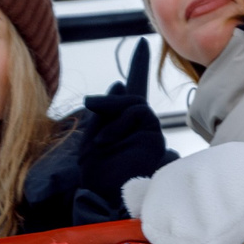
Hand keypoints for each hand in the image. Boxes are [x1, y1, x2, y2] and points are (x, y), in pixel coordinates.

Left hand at [77, 43, 173, 195]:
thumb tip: (117, 83)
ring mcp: (149, 132)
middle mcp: (140, 126)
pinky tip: (107, 142)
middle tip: (89, 105)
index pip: (133, 88)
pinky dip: (119, 123)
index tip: (142, 43)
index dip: (138, 66)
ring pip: (134, 103)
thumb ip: (102, 113)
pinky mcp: (154, 139)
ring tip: (98, 142)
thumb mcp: (90, 136)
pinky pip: (138, 113)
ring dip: (111, 113)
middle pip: (130, 96)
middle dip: (108, 101)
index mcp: (122, 124)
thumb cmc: (95, 175)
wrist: (105, 199)